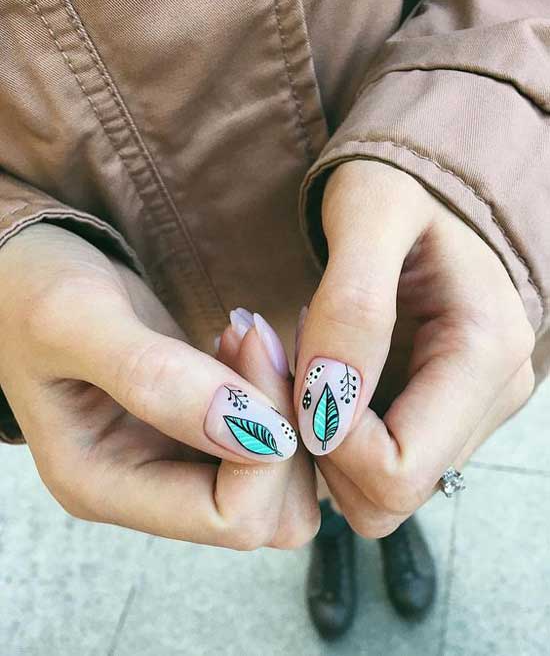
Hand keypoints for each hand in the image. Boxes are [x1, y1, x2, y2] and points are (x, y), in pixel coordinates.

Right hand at [0, 223, 315, 548]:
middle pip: (269, 514)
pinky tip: (247, 343)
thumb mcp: (78, 323)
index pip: (231, 518)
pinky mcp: (196, 429)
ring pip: (280, 480)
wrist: (29, 275)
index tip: (255, 350)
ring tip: (250, 338)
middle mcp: (147, 488)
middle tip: (259, 343)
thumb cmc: (32, 293)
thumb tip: (259, 436)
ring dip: (286, 412)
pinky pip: (269, 438)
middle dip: (287, 432)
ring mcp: (174, 460)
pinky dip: (277, 395)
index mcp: (106, 486)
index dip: (267, 446)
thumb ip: (157, 380)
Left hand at [295, 160, 534, 536]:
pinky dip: (336, 436)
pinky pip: (377, 460)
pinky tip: (323, 380)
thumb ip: (354, 308)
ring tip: (307, 369)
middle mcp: (489, 396)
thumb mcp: (371, 215)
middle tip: (294, 371)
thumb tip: (328, 408)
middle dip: (323, 449)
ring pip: (378, 488)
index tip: (295, 372)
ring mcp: (466, 409)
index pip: (399, 471)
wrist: (423, 191)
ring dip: (325, 445)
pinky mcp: (441, 409)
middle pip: (388, 495)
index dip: (328, 443)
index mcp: (485, 353)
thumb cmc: (398, 188)